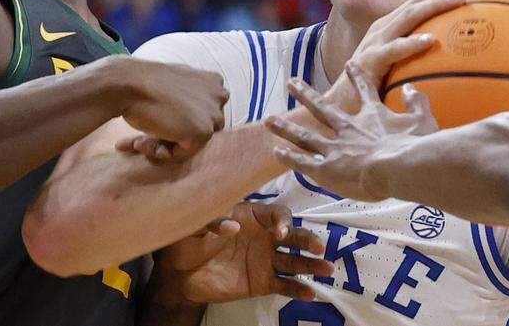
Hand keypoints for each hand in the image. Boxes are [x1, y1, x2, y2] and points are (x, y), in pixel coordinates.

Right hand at [109, 57, 227, 161]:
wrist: (126, 83)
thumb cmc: (143, 82)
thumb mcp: (174, 82)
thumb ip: (188, 97)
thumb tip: (186, 120)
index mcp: (214, 81)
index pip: (204, 114)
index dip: (179, 121)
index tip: (157, 120)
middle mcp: (220, 95)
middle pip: (203, 130)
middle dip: (177, 135)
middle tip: (145, 135)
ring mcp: (213, 114)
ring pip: (193, 144)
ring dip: (167, 145)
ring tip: (140, 139)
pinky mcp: (202, 132)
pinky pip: (182, 154)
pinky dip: (161, 153)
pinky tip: (142, 141)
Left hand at [150, 202, 332, 305]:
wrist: (180, 274)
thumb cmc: (189, 240)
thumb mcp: (195, 226)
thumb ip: (213, 222)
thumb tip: (233, 226)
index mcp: (252, 217)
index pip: (277, 214)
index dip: (282, 222)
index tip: (279, 234)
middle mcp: (265, 237)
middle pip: (293, 236)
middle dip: (307, 239)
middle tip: (319, 247)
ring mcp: (266, 260)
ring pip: (294, 261)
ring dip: (312, 265)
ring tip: (328, 270)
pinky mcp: (263, 282)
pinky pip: (284, 285)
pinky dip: (298, 289)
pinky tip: (311, 294)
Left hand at [267, 63, 436, 201]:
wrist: (397, 167)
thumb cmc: (413, 146)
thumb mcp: (422, 120)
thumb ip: (416, 102)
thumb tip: (411, 87)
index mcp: (371, 116)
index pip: (364, 91)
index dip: (357, 77)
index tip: (349, 64)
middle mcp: (347, 128)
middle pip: (322, 107)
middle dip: (306, 94)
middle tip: (291, 82)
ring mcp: (334, 148)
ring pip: (305, 135)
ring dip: (287, 127)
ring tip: (270, 119)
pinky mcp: (326, 169)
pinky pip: (303, 162)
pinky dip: (290, 157)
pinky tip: (276, 151)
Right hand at [325, 0, 486, 111]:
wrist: (337, 109)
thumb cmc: (373, 93)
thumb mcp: (400, 71)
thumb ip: (423, 63)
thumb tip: (460, 67)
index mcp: (391, 28)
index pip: (422, 1)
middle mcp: (383, 29)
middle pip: (418, 0)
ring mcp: (374, 43)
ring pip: (408, 17)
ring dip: (435, 5)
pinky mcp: (368, 63)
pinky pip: (392, 51)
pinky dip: (411, 44)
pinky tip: (431, 41)